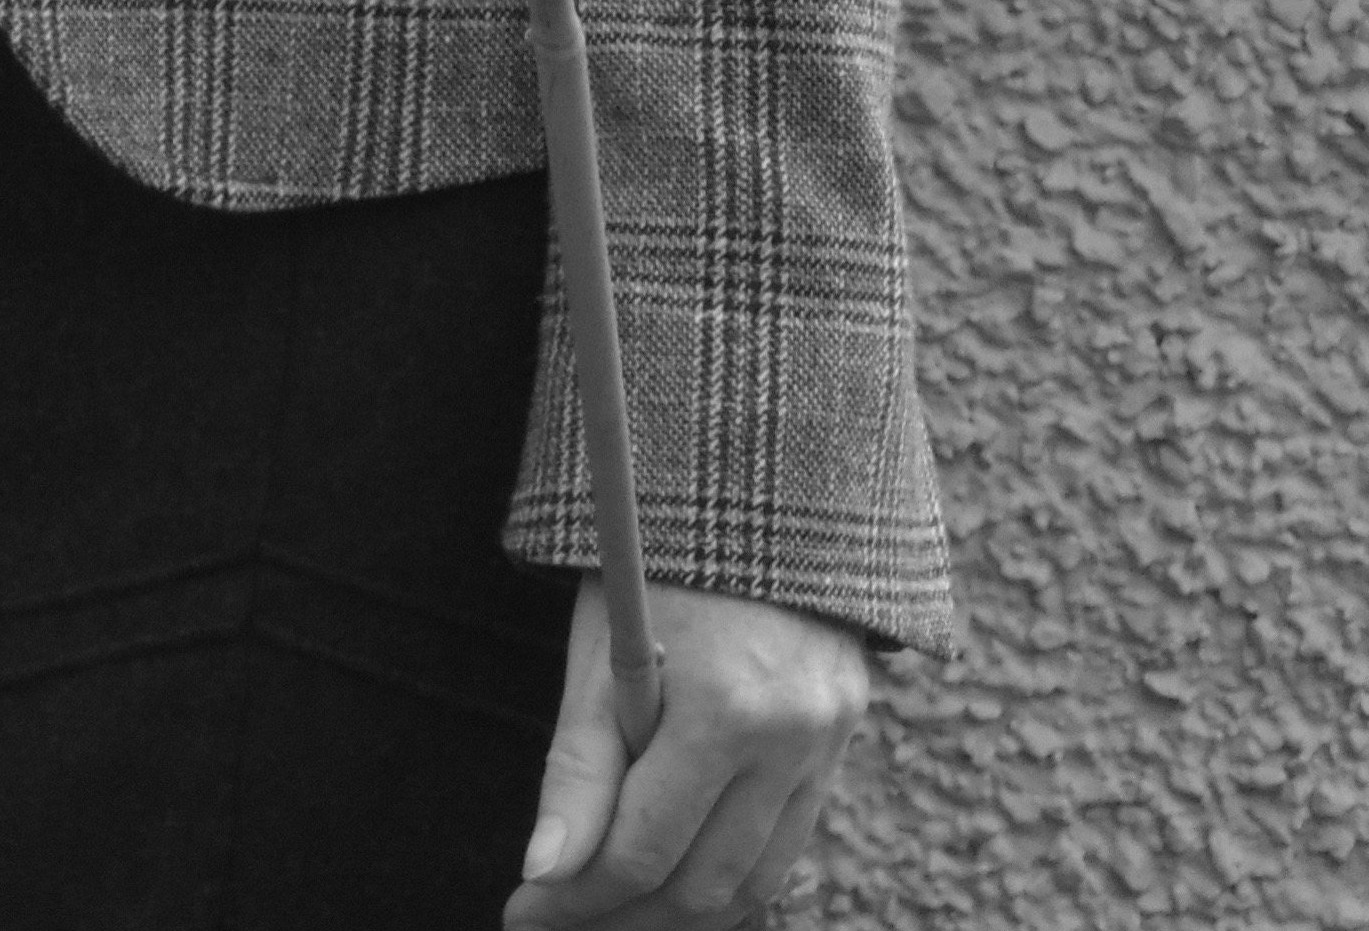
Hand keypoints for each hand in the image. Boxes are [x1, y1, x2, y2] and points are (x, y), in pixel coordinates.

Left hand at [505, 580, 872, 928]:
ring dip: (678, 912)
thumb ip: (578, 768)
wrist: (760, 480)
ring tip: (613, 906)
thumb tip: (544, 876)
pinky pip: (787, 843)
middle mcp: (790, 735)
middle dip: (621, 917)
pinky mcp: (845, 735)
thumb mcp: (602, 648)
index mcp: (725, 707)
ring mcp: (828, 740)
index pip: (643, 851)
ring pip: (753, 883)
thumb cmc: (662, 557)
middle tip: (558, 917)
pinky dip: (730, 874)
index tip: (522, 912)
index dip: (575, 898)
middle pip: (702, 887)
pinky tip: (677, 872)